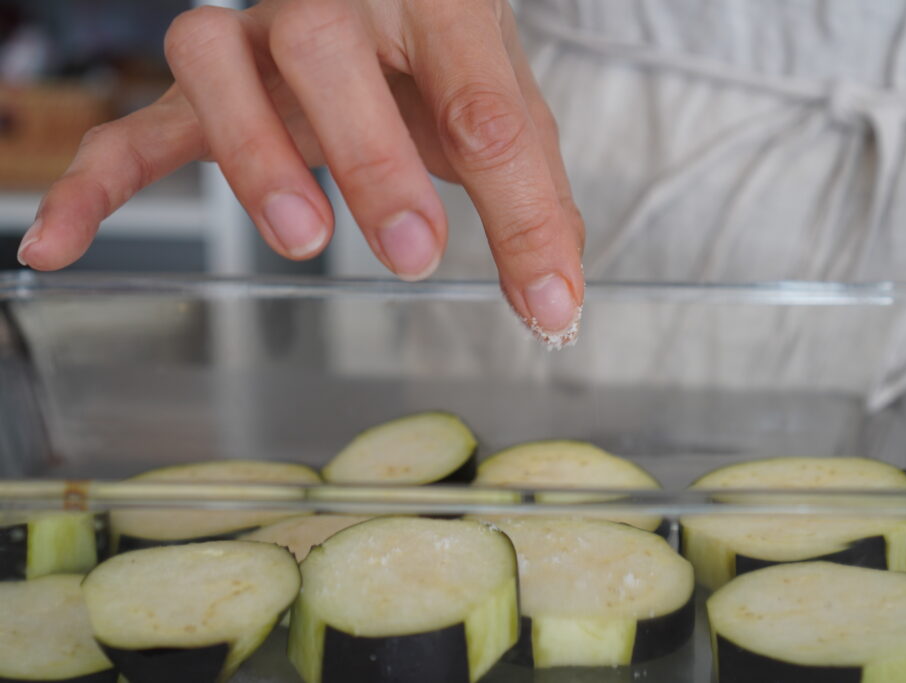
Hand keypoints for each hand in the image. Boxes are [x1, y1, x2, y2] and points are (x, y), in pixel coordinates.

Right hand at [19, 0, 584, 344]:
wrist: (388, 0)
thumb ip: (534, 204)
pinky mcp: (203, 90)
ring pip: (214, 61)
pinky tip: (60, 244)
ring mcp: (254, 41)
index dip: (517, 205)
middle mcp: (333, 5)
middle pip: (325, 48)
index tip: (548, 300)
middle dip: (370, 156)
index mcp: (434, 4)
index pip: (480, 98)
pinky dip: (96, 184)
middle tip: (412, 250)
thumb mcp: (508, 117)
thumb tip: (556, 308)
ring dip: (252, 152)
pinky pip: (133, 126)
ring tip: (302, 236)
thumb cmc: (446, 60)